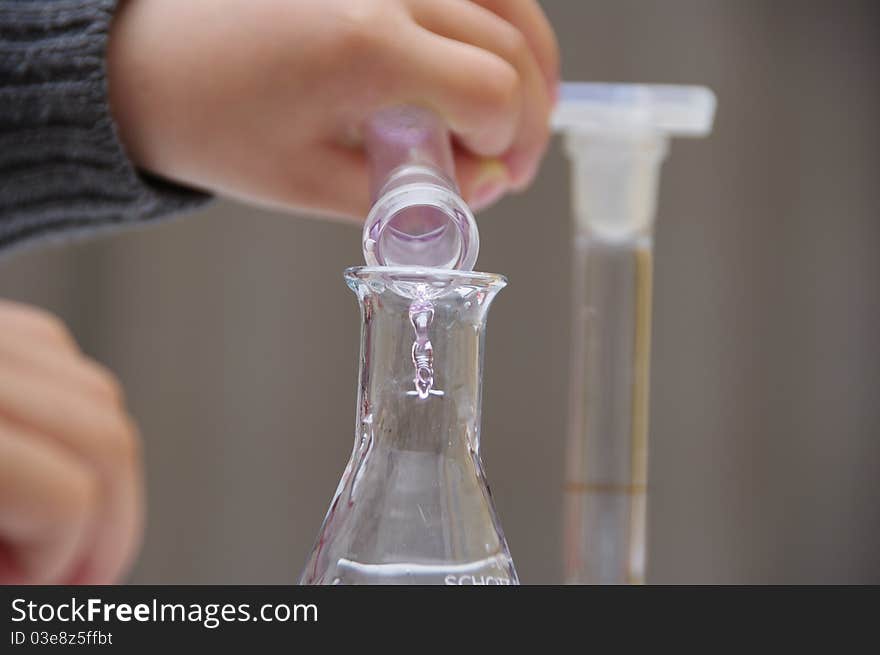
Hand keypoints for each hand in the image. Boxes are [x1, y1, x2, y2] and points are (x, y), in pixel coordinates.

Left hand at [0, 301, 142, 583]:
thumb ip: (5, 560)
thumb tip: (73, 579)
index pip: (68, 497)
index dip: (63, 562)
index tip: (35, 587)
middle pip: (109, 438)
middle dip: (107, 522)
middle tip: (73, 572)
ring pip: (103, 397)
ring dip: (95, 472)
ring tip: (47, 518)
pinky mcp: (1, 320)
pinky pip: (71, 365)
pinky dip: (73, 421)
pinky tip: (36, 456)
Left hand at [108, 0, 558, 217]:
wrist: (149, 59)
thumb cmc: (217, 125)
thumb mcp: (310, 185)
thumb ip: (412, 195)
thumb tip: (487, 184)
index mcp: (369, 48)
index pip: (495, 93)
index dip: (510, 144)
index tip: (492, 177)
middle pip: (513, 46)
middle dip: (529, 116)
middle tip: (511, 163)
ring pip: (509, 0)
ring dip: (532, 62)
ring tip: (518, 111)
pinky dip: (502, 20)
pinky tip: (497, 54)